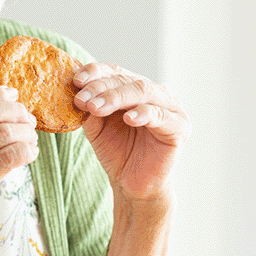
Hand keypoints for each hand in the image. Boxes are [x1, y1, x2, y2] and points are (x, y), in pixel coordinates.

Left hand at [73, 63, 189, 205]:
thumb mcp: (96, 126)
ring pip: (143, 92)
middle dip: (100, 88)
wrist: (133, 184)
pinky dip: (143, 113)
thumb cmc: (117, 151)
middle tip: (81, 99)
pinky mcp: (179, 127)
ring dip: (115, 98)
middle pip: (127, 80)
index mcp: (135, 87)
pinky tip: (128, 118)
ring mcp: (170, 108)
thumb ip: (89, 107)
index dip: (95, 72)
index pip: (115, 71)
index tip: (76, 80)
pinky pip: (161, 115)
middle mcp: (155, 92)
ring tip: (95, 107)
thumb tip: (76, 89)